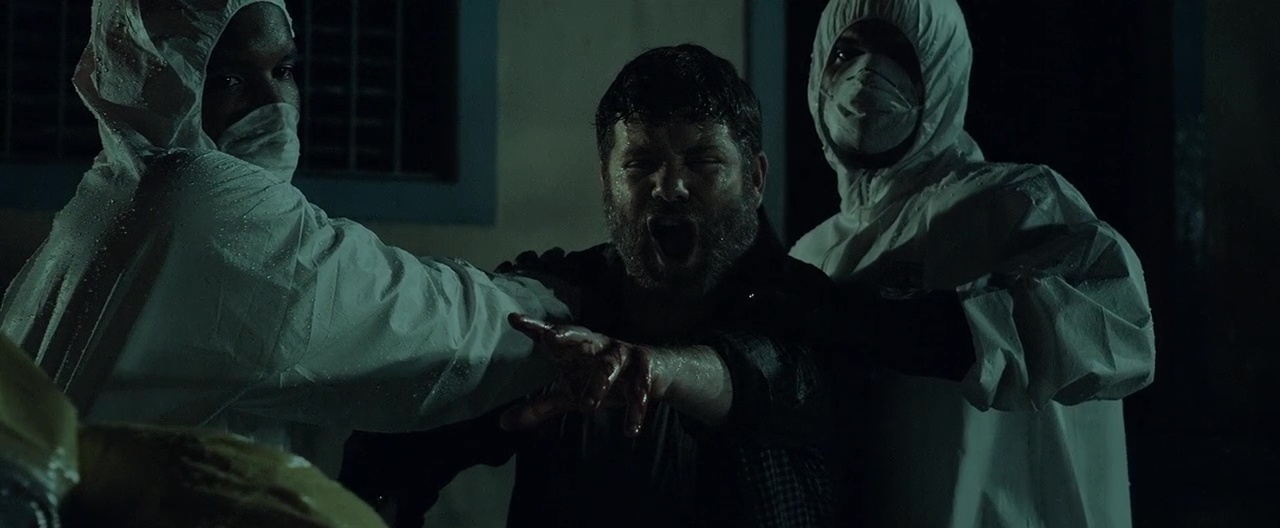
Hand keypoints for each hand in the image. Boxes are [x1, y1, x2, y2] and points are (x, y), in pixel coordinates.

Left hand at [500, 313, 669, 437]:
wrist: (653, 374)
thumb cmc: (601, 379)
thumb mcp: (569, 395)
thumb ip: (539, 407)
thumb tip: (501, 424)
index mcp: (576, 347)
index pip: (551, 335)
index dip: (533, 326)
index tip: (513, 318)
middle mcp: (598, 345)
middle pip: (581, 336)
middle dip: (567, 334)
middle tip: (550, 338)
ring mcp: (623, 355)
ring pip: (610, 365)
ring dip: (599, 383)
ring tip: (588, 406)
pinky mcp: (645, 370)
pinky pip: (639, 389)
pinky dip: (636, 409)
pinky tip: (630, 430)